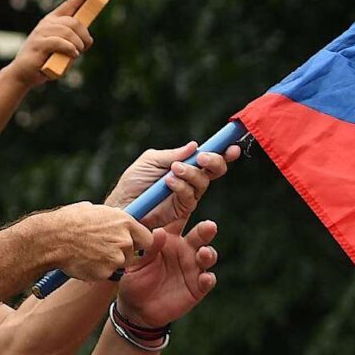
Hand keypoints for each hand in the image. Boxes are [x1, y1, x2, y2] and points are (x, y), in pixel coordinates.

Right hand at [7, 0, 95, 82]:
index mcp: (53, 21)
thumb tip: (86, 39)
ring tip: (76, 54)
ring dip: (77, 44)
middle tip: (85, 47)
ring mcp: (41, 33)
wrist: (24, 74)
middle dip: (84, 35)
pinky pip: (60, 42)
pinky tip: (72, 55)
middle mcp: (46, 24)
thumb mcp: (63, 48)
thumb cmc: (46, 61)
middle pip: (73, 22)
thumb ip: (73, 40)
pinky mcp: (38, 44)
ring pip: (68, 32)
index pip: (69, 5)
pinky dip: (70, 49)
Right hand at [26, 203, 151, 282]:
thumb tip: (119, 220)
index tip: (132, 243)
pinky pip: (106, 274)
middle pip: (134, 253)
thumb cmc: (68, 221)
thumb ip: (112, 219)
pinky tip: (83, 261)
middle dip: (122, 253)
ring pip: (120, 265)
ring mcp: (116, 258)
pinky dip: (97, 270)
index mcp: (124, 222)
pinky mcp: (105, 273)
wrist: (50, 239)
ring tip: (89, 252)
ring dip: (109, 262)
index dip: (139, 241)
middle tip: (103, 248)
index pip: (147, 237)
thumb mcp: (94, 211)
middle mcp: (124, 240)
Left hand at [103, 139, 236, 232]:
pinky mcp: (183, 209)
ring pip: (203, 181)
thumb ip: (172, 154)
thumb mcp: (151, 161)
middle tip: (202, 157)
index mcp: (185, 164)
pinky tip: (168, 181)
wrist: (122, 205)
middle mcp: (191, 179)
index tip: (232, 146)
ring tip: (174, 169)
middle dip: (213, 161)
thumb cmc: (134, 182)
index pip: (209, 158)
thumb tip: (195, 145)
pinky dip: (181, 186)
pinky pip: (189, 195)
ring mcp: (188, 194)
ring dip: (191, 172)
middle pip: (215, 170)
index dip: (223, 152)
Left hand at [119, 217, 219, 327]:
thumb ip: (148, 248)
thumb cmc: (135, 278)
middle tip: (209, 226)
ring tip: (203, 253)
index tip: (190, 203)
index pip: (180, 222)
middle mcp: (185, 250)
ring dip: (208, 254)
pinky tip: (205, 278)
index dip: (186, 212)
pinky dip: (208, 279)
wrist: (136, 307)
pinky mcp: (197, 287)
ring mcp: (193, 268)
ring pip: (207, 256)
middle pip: (199, 236)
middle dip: (206, 230)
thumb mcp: (137, 262)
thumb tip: (159, 232)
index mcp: (169, 239)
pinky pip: (207, 281)